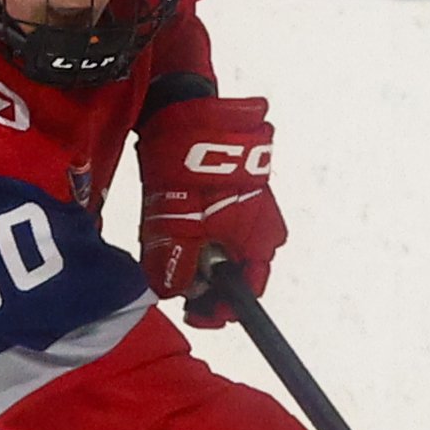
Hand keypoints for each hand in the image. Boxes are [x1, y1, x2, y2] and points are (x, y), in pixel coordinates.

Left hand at [137, 94, 285, 321]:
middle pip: (233, 271)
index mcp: (260, 244)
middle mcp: (264, 229)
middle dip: (201, 279)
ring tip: (166, 246)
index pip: (245, 293)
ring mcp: (253, 209)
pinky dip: (197, 232)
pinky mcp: (238, 192)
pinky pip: (219, 225)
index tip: (193, 313)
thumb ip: (177, 268)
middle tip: (170, 276)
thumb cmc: (192, 173)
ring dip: (196, 254)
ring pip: (223, 247)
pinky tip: (172, 225)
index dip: (218, 309)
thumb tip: (174, 293)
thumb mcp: (178, 229)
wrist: (192, 115)